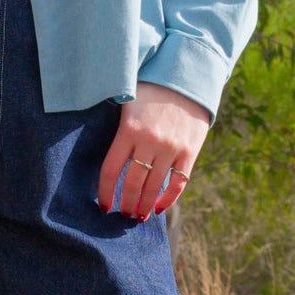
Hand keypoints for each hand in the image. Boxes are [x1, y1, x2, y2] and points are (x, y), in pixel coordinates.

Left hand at [98, 80, 210, 220]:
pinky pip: (179, 182)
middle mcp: (150, 142)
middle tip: (123, 216)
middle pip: (133, 184)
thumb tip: (108, 156)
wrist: (186, 78)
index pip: (111, 170)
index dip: (106, 192)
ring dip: (145, 206)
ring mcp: (171, 148)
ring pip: (155, 186)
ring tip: (139, 216)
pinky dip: (169, 198)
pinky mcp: (190, 151)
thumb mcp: (127, 102)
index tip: (104, 206)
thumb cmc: (150, 89)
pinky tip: (160, 207)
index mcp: (129, 130)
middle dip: (127, 204)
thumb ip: (118, 129)